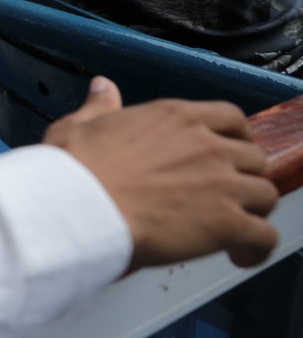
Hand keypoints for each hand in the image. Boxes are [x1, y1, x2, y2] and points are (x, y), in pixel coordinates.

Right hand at [44, 77, 278, 270]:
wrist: (79, 207)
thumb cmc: (75, 169)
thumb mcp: (80, 125)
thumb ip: (100, 106)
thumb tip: (103, 86)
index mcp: (176, 117)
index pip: (231, 117)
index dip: (236, 137)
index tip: (228, 151)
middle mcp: (207, 144)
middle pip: (254, 157)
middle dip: (245, 176)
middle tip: (225, 195)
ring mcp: (221, 183)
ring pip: (266, 195)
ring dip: (253, 212)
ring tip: (234, 228)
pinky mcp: (227, 222)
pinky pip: (264, 236)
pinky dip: (257, 248)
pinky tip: (239, 254)